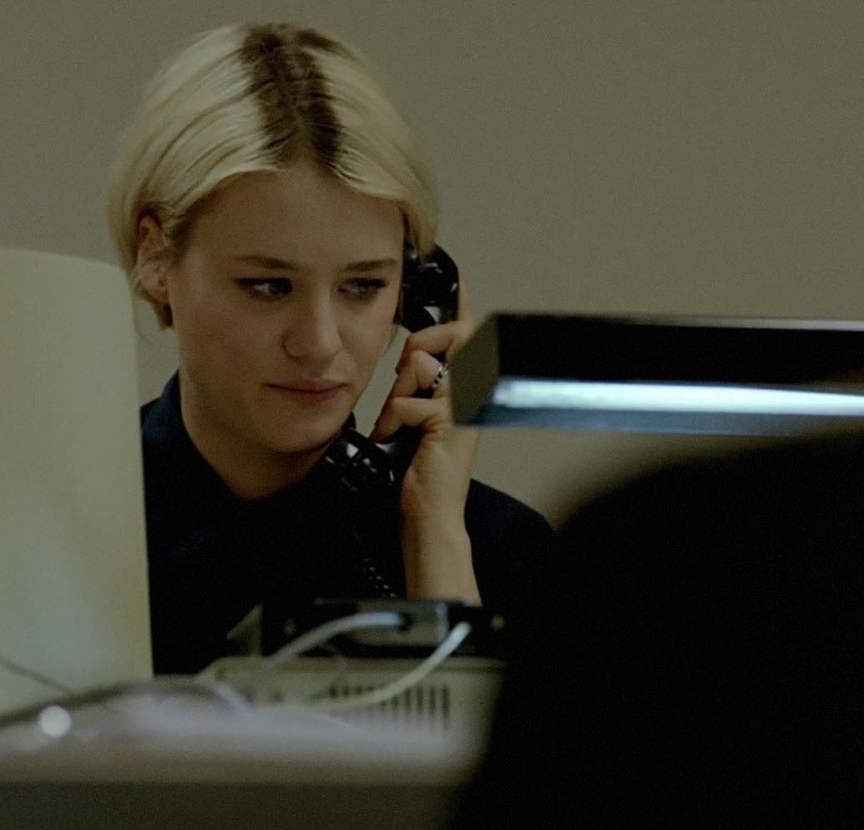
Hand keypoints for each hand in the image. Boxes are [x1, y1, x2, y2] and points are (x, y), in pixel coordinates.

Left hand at [368, 278, 482, 602]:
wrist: (428, 518)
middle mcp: (471, 395)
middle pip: (439, 339)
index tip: (457, 276)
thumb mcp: (414, 423)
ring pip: (418, 365)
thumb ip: (415, 390)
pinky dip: (393, 420)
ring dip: (396, 393)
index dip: (459, 304)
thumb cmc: (419, 476)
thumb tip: (405, 363)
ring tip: (396, 425)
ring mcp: (464, 408)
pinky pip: (408, 400)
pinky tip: (396, 440)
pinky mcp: (451, 423)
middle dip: (412, 353)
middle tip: (401, 389)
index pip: (464, 336)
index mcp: (465, 392)